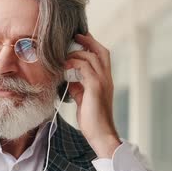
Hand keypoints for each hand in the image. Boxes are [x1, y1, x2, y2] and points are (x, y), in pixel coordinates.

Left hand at [65, 33, 120, 157]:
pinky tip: (64, 65)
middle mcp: (107, 78)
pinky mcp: (95, 88)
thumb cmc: (92, 118)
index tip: (80, 38)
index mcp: (105, 80)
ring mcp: (103, 82)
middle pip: (101, 51)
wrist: (101, 134)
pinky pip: (85, 68)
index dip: (92, 45)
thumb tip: (69, 77)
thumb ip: (78, 86)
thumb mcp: (83, 98)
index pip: (102, 56)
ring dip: (77, 53)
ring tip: (65, 53)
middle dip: (88, 41)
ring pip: (92, 57)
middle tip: (75, 36)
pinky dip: (75, 64)